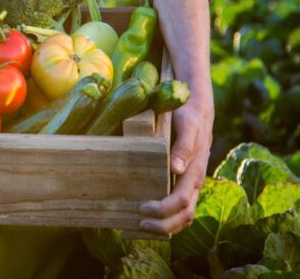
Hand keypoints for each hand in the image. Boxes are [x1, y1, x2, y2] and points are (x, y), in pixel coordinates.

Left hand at [138, 99, 213, 234]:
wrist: (197, 110)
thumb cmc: (189, 116)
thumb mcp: (186, 125)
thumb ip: (183, 145)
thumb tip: (176, 168)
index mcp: (195, 171)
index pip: (182, 200)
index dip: (163, 209)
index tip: (142, 207)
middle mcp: (194, 181)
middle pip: (185, 215)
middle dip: (163, 225)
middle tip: (139, 224)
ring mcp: (191, 184)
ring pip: (184, 215)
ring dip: (165, 226)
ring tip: (141, 226)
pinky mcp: (184, 183)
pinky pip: (180, 208)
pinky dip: (167, 219)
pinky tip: (149, 219)